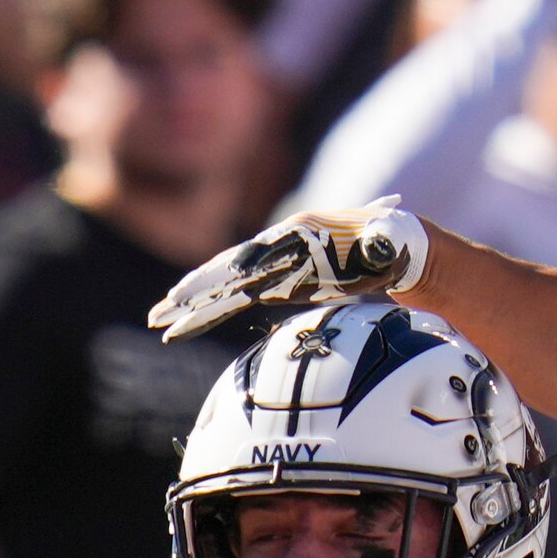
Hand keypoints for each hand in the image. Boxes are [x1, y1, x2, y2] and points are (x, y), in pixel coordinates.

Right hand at [147, 198, 429, 340]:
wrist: (397, 246)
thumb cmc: (394, 244)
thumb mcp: (389, 240)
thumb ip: (383, 238)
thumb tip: (387, 230)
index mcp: (299, 234)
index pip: (251, 259)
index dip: (220, 277)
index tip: (191, 293)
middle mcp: (280, 247)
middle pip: (227, 272)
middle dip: (192, 293)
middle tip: (159, 313)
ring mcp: (277, 266)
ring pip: (227, 287)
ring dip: (193, 305)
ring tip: (160, 322)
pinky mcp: (279, 284)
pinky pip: (239, 300)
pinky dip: (212, 312)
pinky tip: (187, 326)